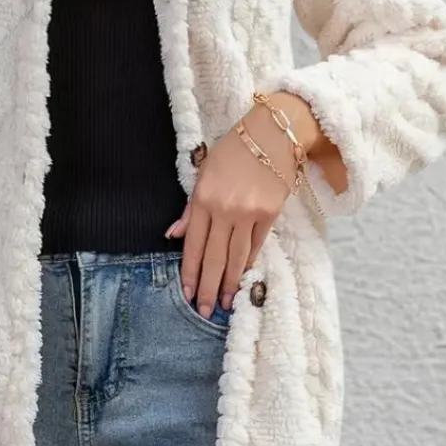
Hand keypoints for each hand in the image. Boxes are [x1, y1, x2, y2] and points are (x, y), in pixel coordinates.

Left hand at [168, 95, 306, 317]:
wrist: (273, 134)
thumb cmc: (233, 151)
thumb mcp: (204, 173)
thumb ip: (190, 209)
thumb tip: (173, 235)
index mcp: (203, 199)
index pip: (194, 245)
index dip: (191, 272)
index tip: (188, 293)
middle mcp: (225, 210)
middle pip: (214, 257)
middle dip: (208, 287)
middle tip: (205, 311)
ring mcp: (249, 214)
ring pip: (236, 257)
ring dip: (230, 283)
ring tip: (225, 304)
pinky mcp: (270, 214)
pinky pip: (256, 245)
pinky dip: (248, 263)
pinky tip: (242, 279)